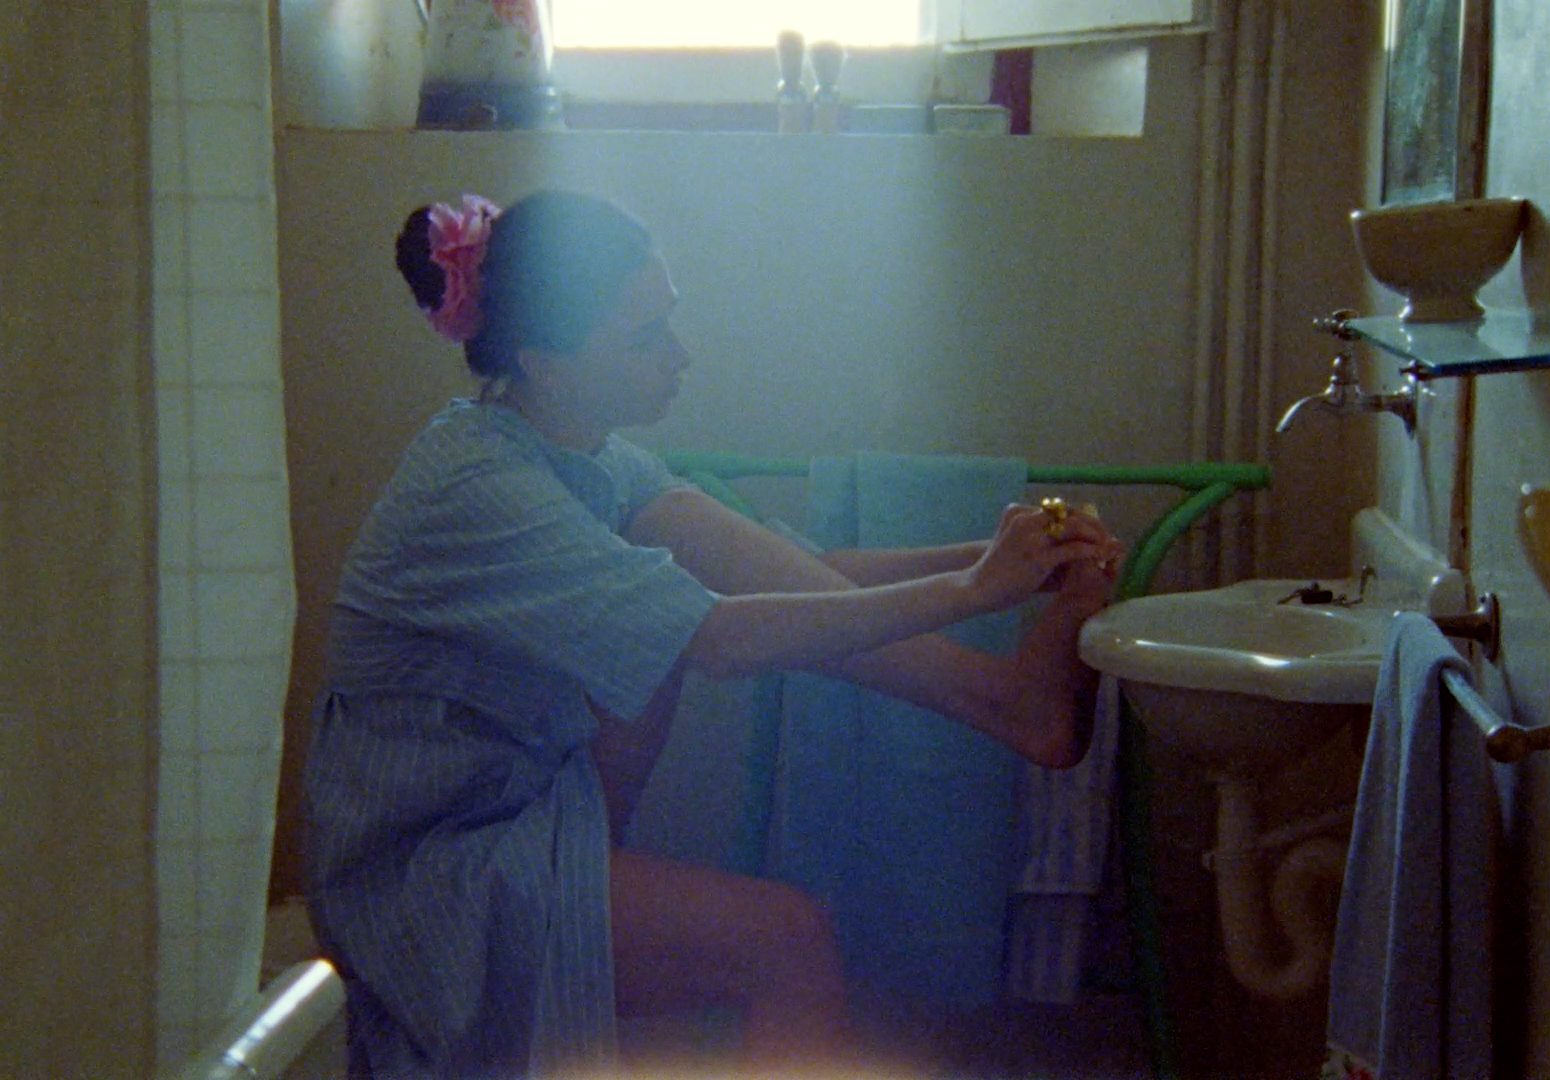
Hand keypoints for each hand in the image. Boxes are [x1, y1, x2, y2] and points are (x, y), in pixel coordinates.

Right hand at [968, 501, 1119, 611]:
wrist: (978, 588)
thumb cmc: (1002, 573)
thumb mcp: (1022, 548)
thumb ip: (1046, 542)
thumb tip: (1082, 546)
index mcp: (1019, 511)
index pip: (1059, 508)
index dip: (1081, 517)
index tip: (1094, 531)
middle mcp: (1025, 518)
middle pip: (1070, 512)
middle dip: (1093, 524)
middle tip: (1107, 538)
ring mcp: (1031, 536)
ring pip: (1074, 527)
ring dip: (1096, 536)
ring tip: (1107, 547)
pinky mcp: (1038, 556)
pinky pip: (1073, 549)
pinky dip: (1091, 552)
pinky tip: (1101, 558)